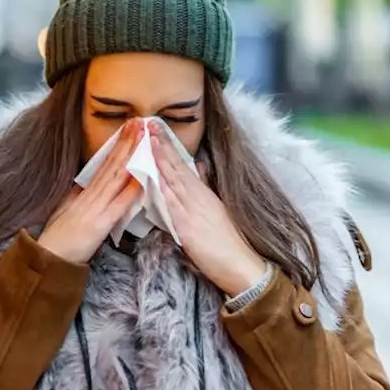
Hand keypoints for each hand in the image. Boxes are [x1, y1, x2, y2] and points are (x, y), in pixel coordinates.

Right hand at [38, 120, 142, 263]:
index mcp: (83, 193)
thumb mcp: (64, 210)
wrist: (48, 259)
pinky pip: (118, 204)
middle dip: (126, 143)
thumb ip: (77, 196)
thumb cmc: (57, 239)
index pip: (103, 165)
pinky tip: (142, 175)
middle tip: (139, 122)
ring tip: (141, 138)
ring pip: (115, 177)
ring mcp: (94, 209)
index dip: (117, 146)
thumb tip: (85, 182)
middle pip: (111, 165)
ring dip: (130, 156)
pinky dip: (131, 189)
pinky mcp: (99, 224)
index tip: (128, 129)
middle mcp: (90, 197)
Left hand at [151, 129, 267, 294]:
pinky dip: (161, 188)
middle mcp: (197, 198)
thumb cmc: (228, 242)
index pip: (182, 166)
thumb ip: (205, 186)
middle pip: (175, 167)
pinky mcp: (186, 226)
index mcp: (203, 194)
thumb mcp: (217, 209)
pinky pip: (171, 203)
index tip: (157, 129)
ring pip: (172, 180)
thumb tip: (199, 166)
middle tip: (149, 124)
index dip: (168, 147)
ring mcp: (191, 211)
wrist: (240, 266)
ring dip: (159, 159)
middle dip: (161, 145)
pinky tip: (151, 176)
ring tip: (149, 140)